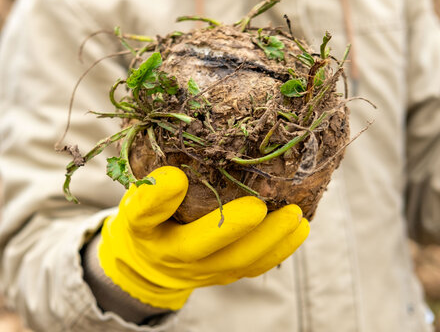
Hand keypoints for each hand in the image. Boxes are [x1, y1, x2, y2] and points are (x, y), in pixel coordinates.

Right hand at [98, 166, 308, 309]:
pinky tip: (299, 229)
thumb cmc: (150, 216)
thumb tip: (181, 163)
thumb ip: (154, 183)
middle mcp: (170, 254)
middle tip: (259, 206)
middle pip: (199, 246)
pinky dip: (278, 250)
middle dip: (232, 227)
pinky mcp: (222, 275)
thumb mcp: (140, 195)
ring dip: (268, 240)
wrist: (150, 261)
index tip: (175, 176)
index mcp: (142, 227)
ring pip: (235, 261)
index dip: (158, 198)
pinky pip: (252, 267)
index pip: (142, 213)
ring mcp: (199, 270)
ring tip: (295, 217)